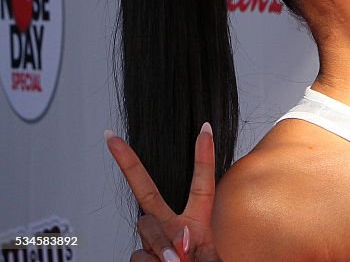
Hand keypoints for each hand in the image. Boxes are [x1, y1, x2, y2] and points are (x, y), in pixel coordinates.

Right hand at [105, 123, 220, 261]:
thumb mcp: (211, 259)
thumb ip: (197, 249)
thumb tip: (175, 243)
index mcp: (198, 221)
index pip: (202, 182)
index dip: (204, 155)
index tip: (205, 127)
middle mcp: (170, 226)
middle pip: (146, 191)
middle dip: (128, 163)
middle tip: (111, 139)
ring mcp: (152, 243)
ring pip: (145, 228)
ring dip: (162, 244)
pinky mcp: (139, 258)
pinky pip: (139, 255)